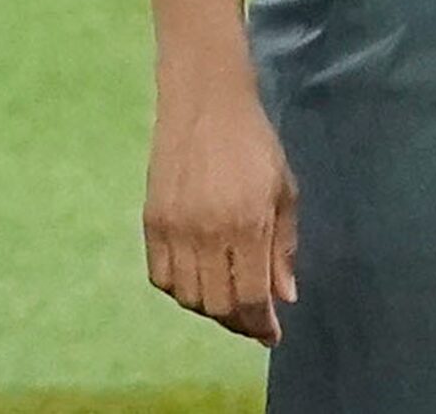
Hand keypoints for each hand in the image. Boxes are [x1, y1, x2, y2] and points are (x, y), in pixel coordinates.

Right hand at [145, 74, 298, 344]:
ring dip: (208, 307)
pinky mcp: (151, 219)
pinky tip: (194, 279)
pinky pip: (159, 276)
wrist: (204, 100)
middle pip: (217, 304)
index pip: (252, 297)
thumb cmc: (254, 142)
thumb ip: (284, 247)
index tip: (271, 335)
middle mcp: (207, 233)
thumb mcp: (284, 191)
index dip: (262, 325)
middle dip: (237, 321)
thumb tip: (285, 296)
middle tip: (250, 317)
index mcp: (248, 225)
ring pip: (187, 296)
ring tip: (224, 298)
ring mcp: (174, 228)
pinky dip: (177, 289)